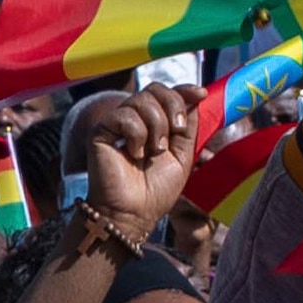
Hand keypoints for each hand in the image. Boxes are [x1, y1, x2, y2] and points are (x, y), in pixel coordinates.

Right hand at [76, 82, 201, 239]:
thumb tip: (196, 98)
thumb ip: (188, 127)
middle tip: (175, 132)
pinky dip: (136, 135)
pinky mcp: (100, 131)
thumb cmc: (156, 191)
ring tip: (153, 152)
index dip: (184, 90)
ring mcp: (116, 124)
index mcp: (154, 124)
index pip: (166, 94)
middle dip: (172, 107)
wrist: (134, 213)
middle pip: (154, 89)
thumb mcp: (183, 156)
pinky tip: (133, 154)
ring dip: (156, 127)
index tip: (201, 94)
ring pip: (141, 100)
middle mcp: (134, 120)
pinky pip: (124, 116)